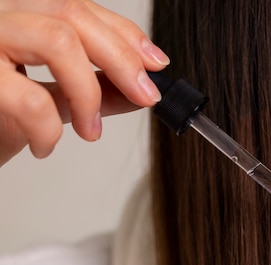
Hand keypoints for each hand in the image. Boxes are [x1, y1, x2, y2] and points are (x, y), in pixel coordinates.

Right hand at [0, 0, 169, 165]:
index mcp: (13, 15)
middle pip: (71, 13)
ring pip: (57, 39)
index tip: (156, 64)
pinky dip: (49, 130)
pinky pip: (28, 98)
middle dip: (121, 59)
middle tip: (146, 96)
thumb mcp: (43, 100)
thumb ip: (87, 90)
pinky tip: (44, 144)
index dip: (124, 34)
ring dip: (88, 91)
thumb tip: (138, 90)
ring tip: (89, 131)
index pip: (76, 6)